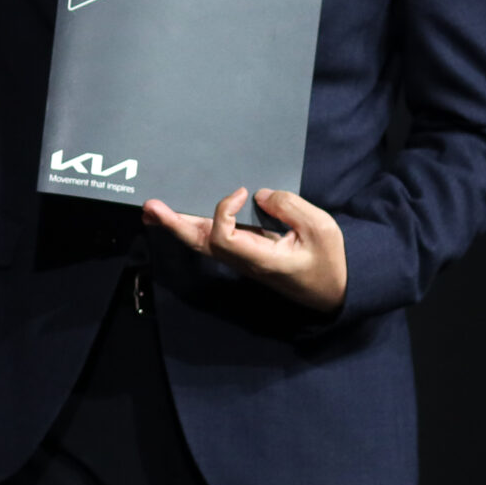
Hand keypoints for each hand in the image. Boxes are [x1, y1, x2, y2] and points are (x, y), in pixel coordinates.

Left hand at [142, 187, 346, 311]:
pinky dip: (196, 226)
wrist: (334, 292)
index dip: (222, 211)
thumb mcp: (321, 229)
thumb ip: (290, 207)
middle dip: (174, 224)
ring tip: (155, 209)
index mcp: (261, 259)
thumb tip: (260, 195)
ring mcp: (243, 260)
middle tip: (151, 206)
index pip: (223, 237)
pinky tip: (184, 216)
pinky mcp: (247, 255)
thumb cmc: (329, 262)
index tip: (240, 192)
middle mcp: (245, 262)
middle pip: (200, 244)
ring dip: (178, 225)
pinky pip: (215, 240)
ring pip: (203, 243)